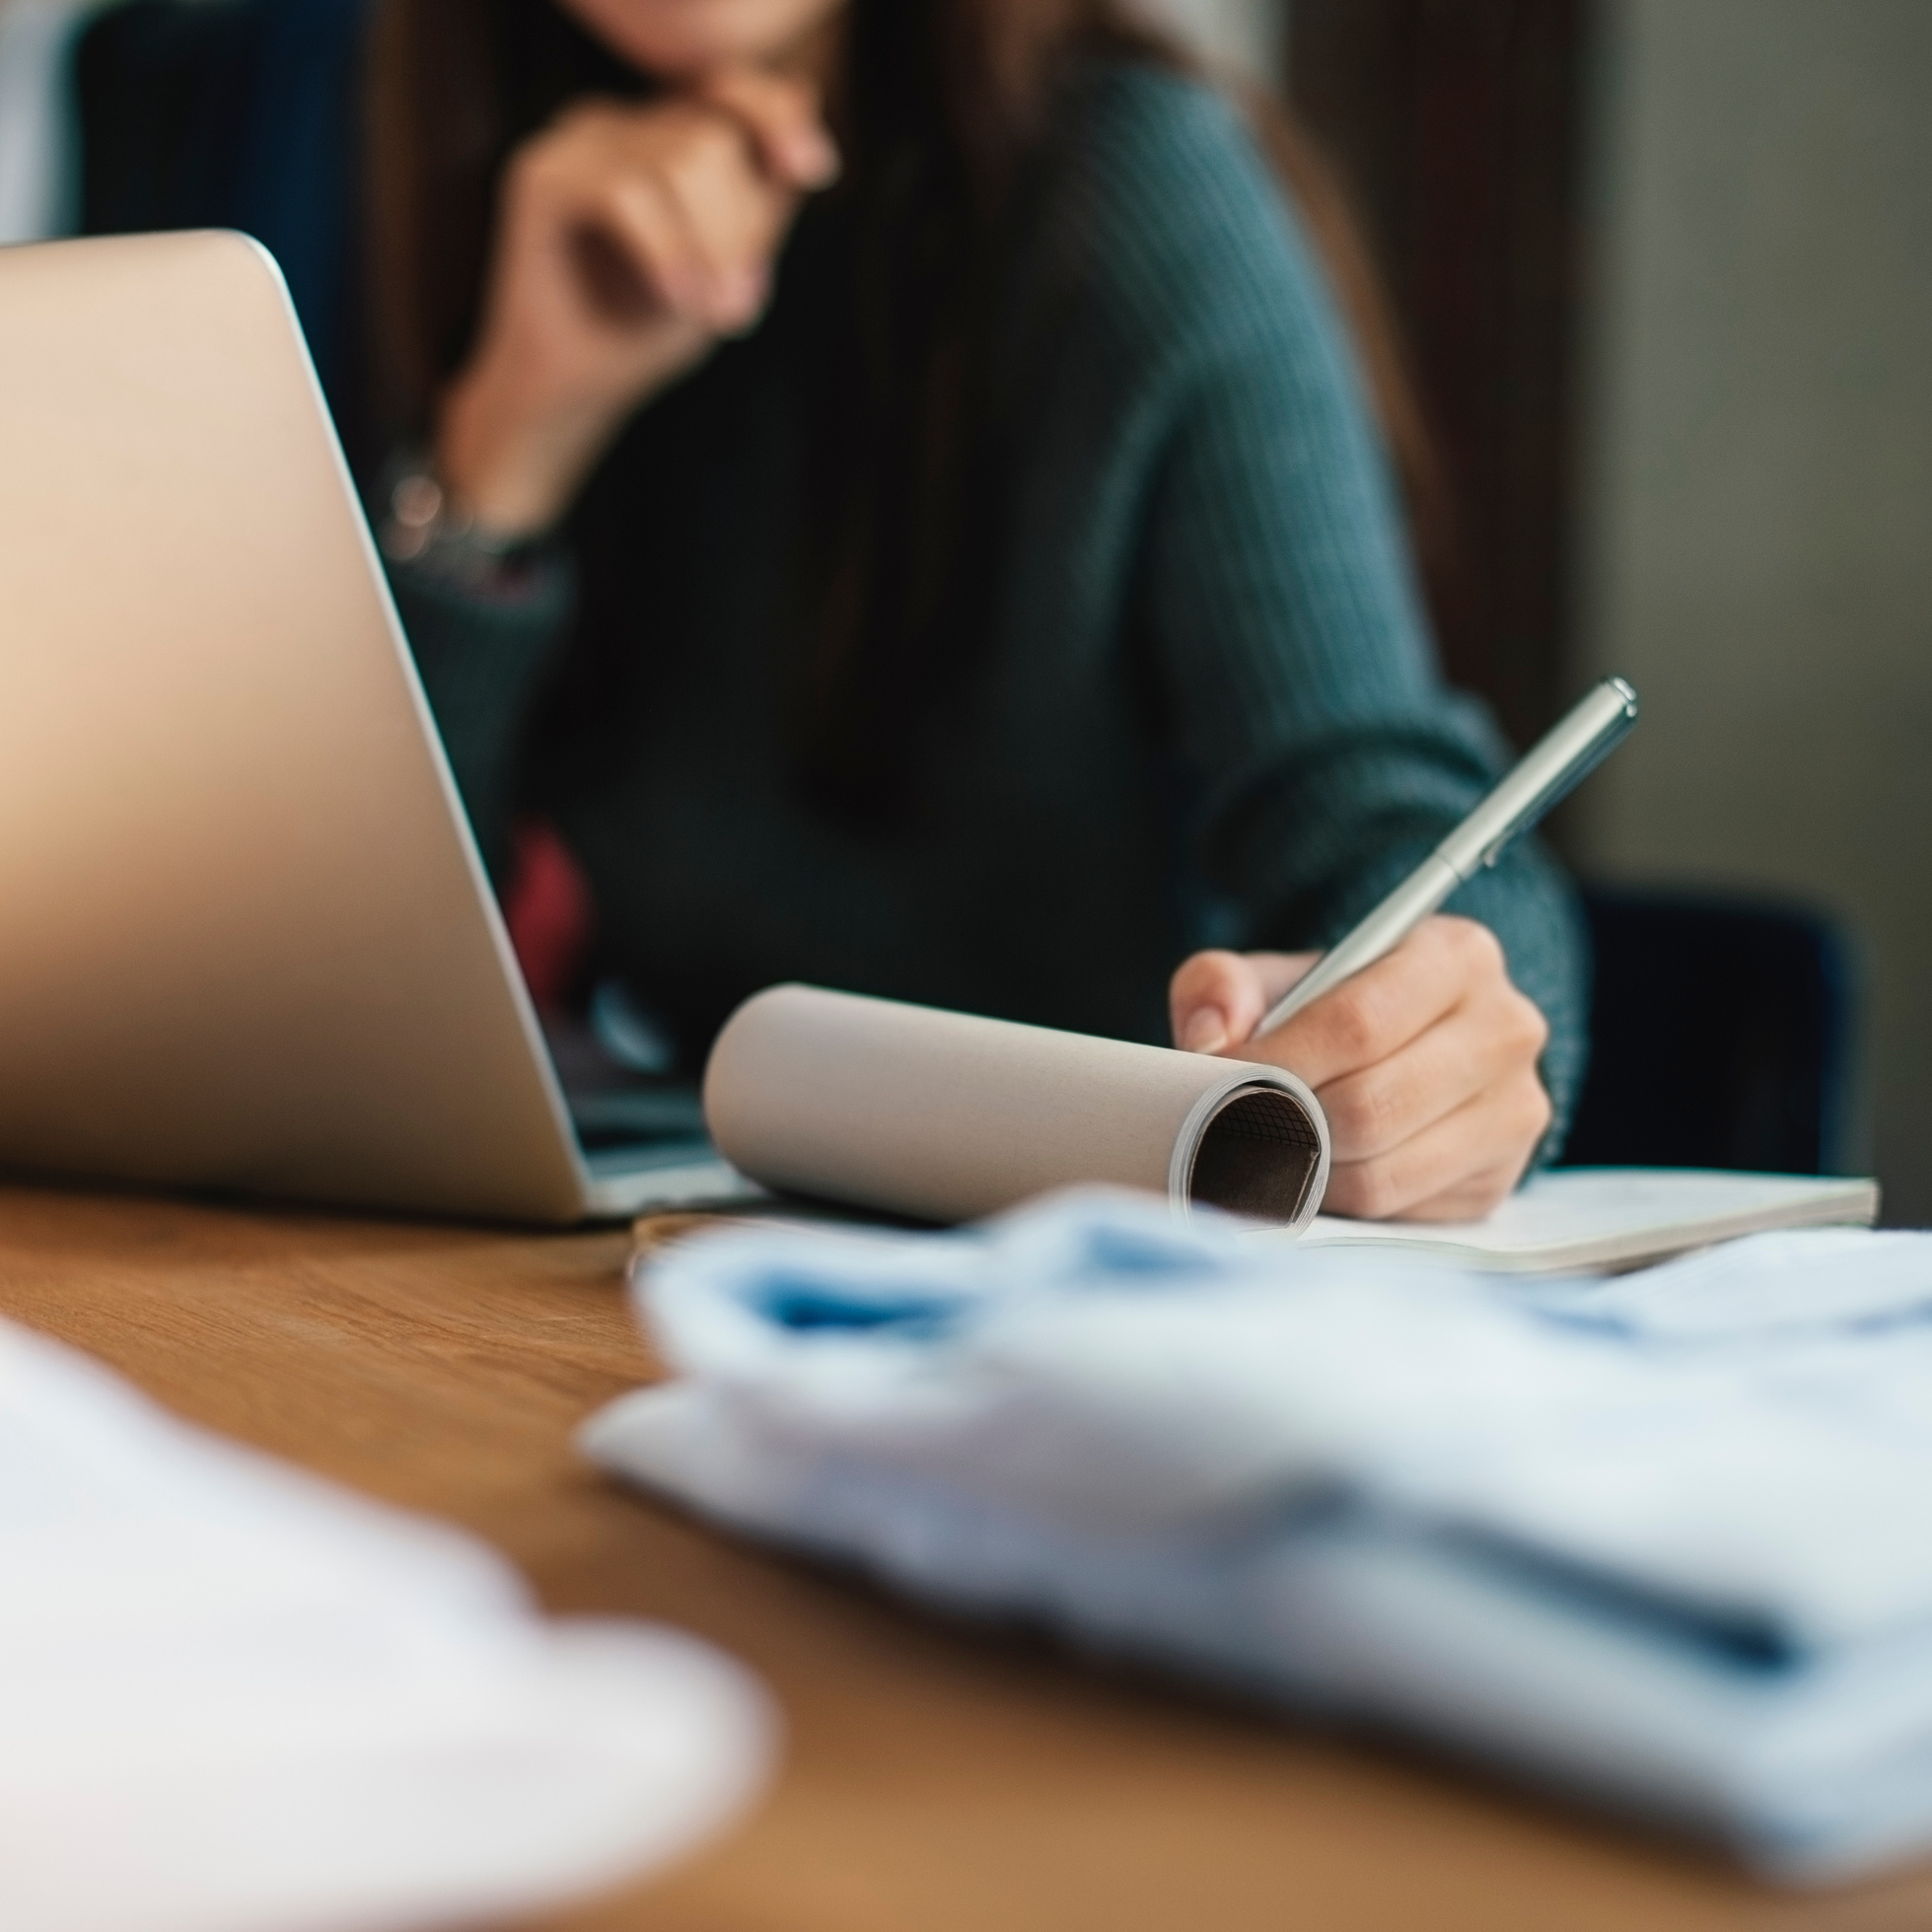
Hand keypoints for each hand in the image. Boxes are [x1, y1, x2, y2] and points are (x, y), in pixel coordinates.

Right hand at [435, 68, 837, 535]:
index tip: (816, 171)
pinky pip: (625, 193)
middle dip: (738, 231)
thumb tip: (807, 135)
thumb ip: (761, 210)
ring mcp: (576, 144)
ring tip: (711, 315)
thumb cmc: (642, 337)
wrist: (565, 396)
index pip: (733, 97)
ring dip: (710, 247)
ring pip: (678, 160)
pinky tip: (676, 300)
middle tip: (738, 311)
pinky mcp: (540, 176)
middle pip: (713, 138)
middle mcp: (619, 126)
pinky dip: (663, 250)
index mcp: (662, 139)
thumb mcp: (724, 272)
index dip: (778, 118)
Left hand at [1169, 916, 1551, 1221]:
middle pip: (1371, 1106)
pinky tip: (1314, 1174)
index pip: (1357, 1024)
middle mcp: (1505, 1029)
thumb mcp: (1274, 978)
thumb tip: (1211, 1040)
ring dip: (1307, 1173)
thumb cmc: (1329, 1010)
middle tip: (1235, 1128)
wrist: (1403, 1051)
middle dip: (1288, 1125)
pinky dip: (1339, 1203)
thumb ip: (1222, 984)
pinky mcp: (1498, 1177)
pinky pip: (1398, 1211)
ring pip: (1383, 1173)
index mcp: (1456, 956)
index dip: (1278, 1062)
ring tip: (1267, 1151)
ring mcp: (1514, 1110)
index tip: (1222, 1081)